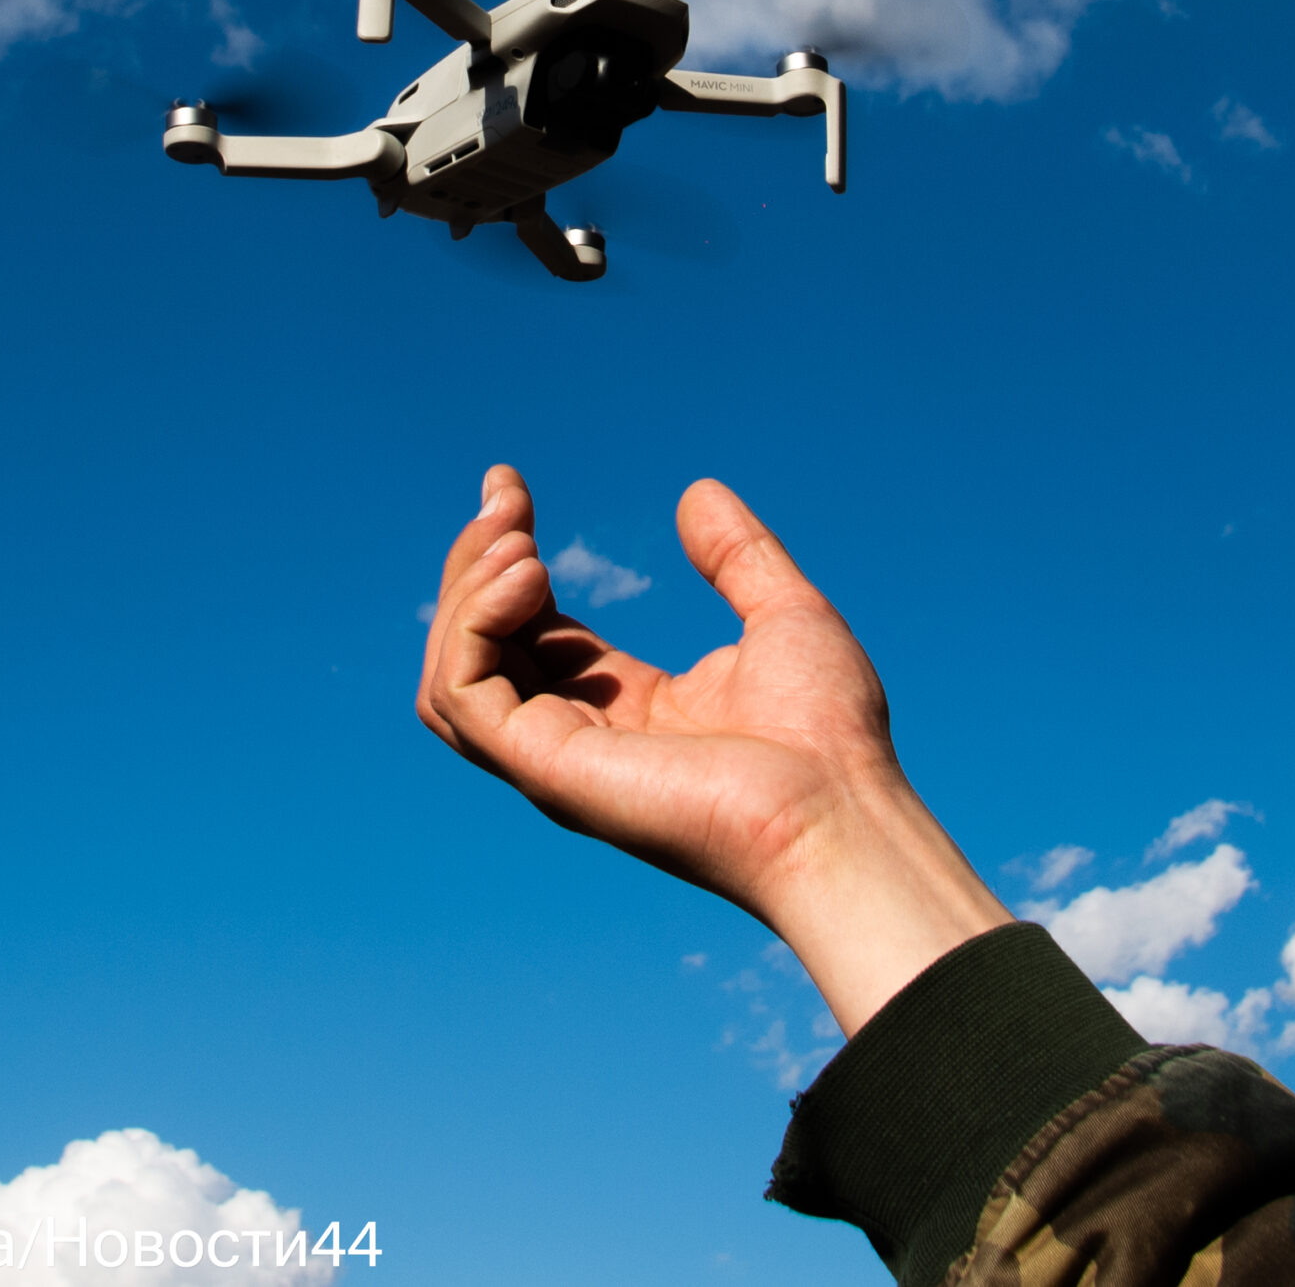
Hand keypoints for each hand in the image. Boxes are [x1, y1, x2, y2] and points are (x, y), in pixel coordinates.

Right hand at [417, 465, 1010, 1035]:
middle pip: (477, 646)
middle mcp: (578, 736)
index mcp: (623, 706)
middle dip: (475, 562)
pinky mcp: (549, 770)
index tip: (508, 483)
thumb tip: (698, 493)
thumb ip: (738, 556)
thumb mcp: (784, 615)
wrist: (842, 811)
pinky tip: (532, 578)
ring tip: (522, 544)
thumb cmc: (829, 738)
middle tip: (508, 497)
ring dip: (465, 595)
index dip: (507, 556)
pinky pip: (464, 696)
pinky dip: (475, 627)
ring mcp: (556, 760)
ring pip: (452, 676)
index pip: (528, 627)